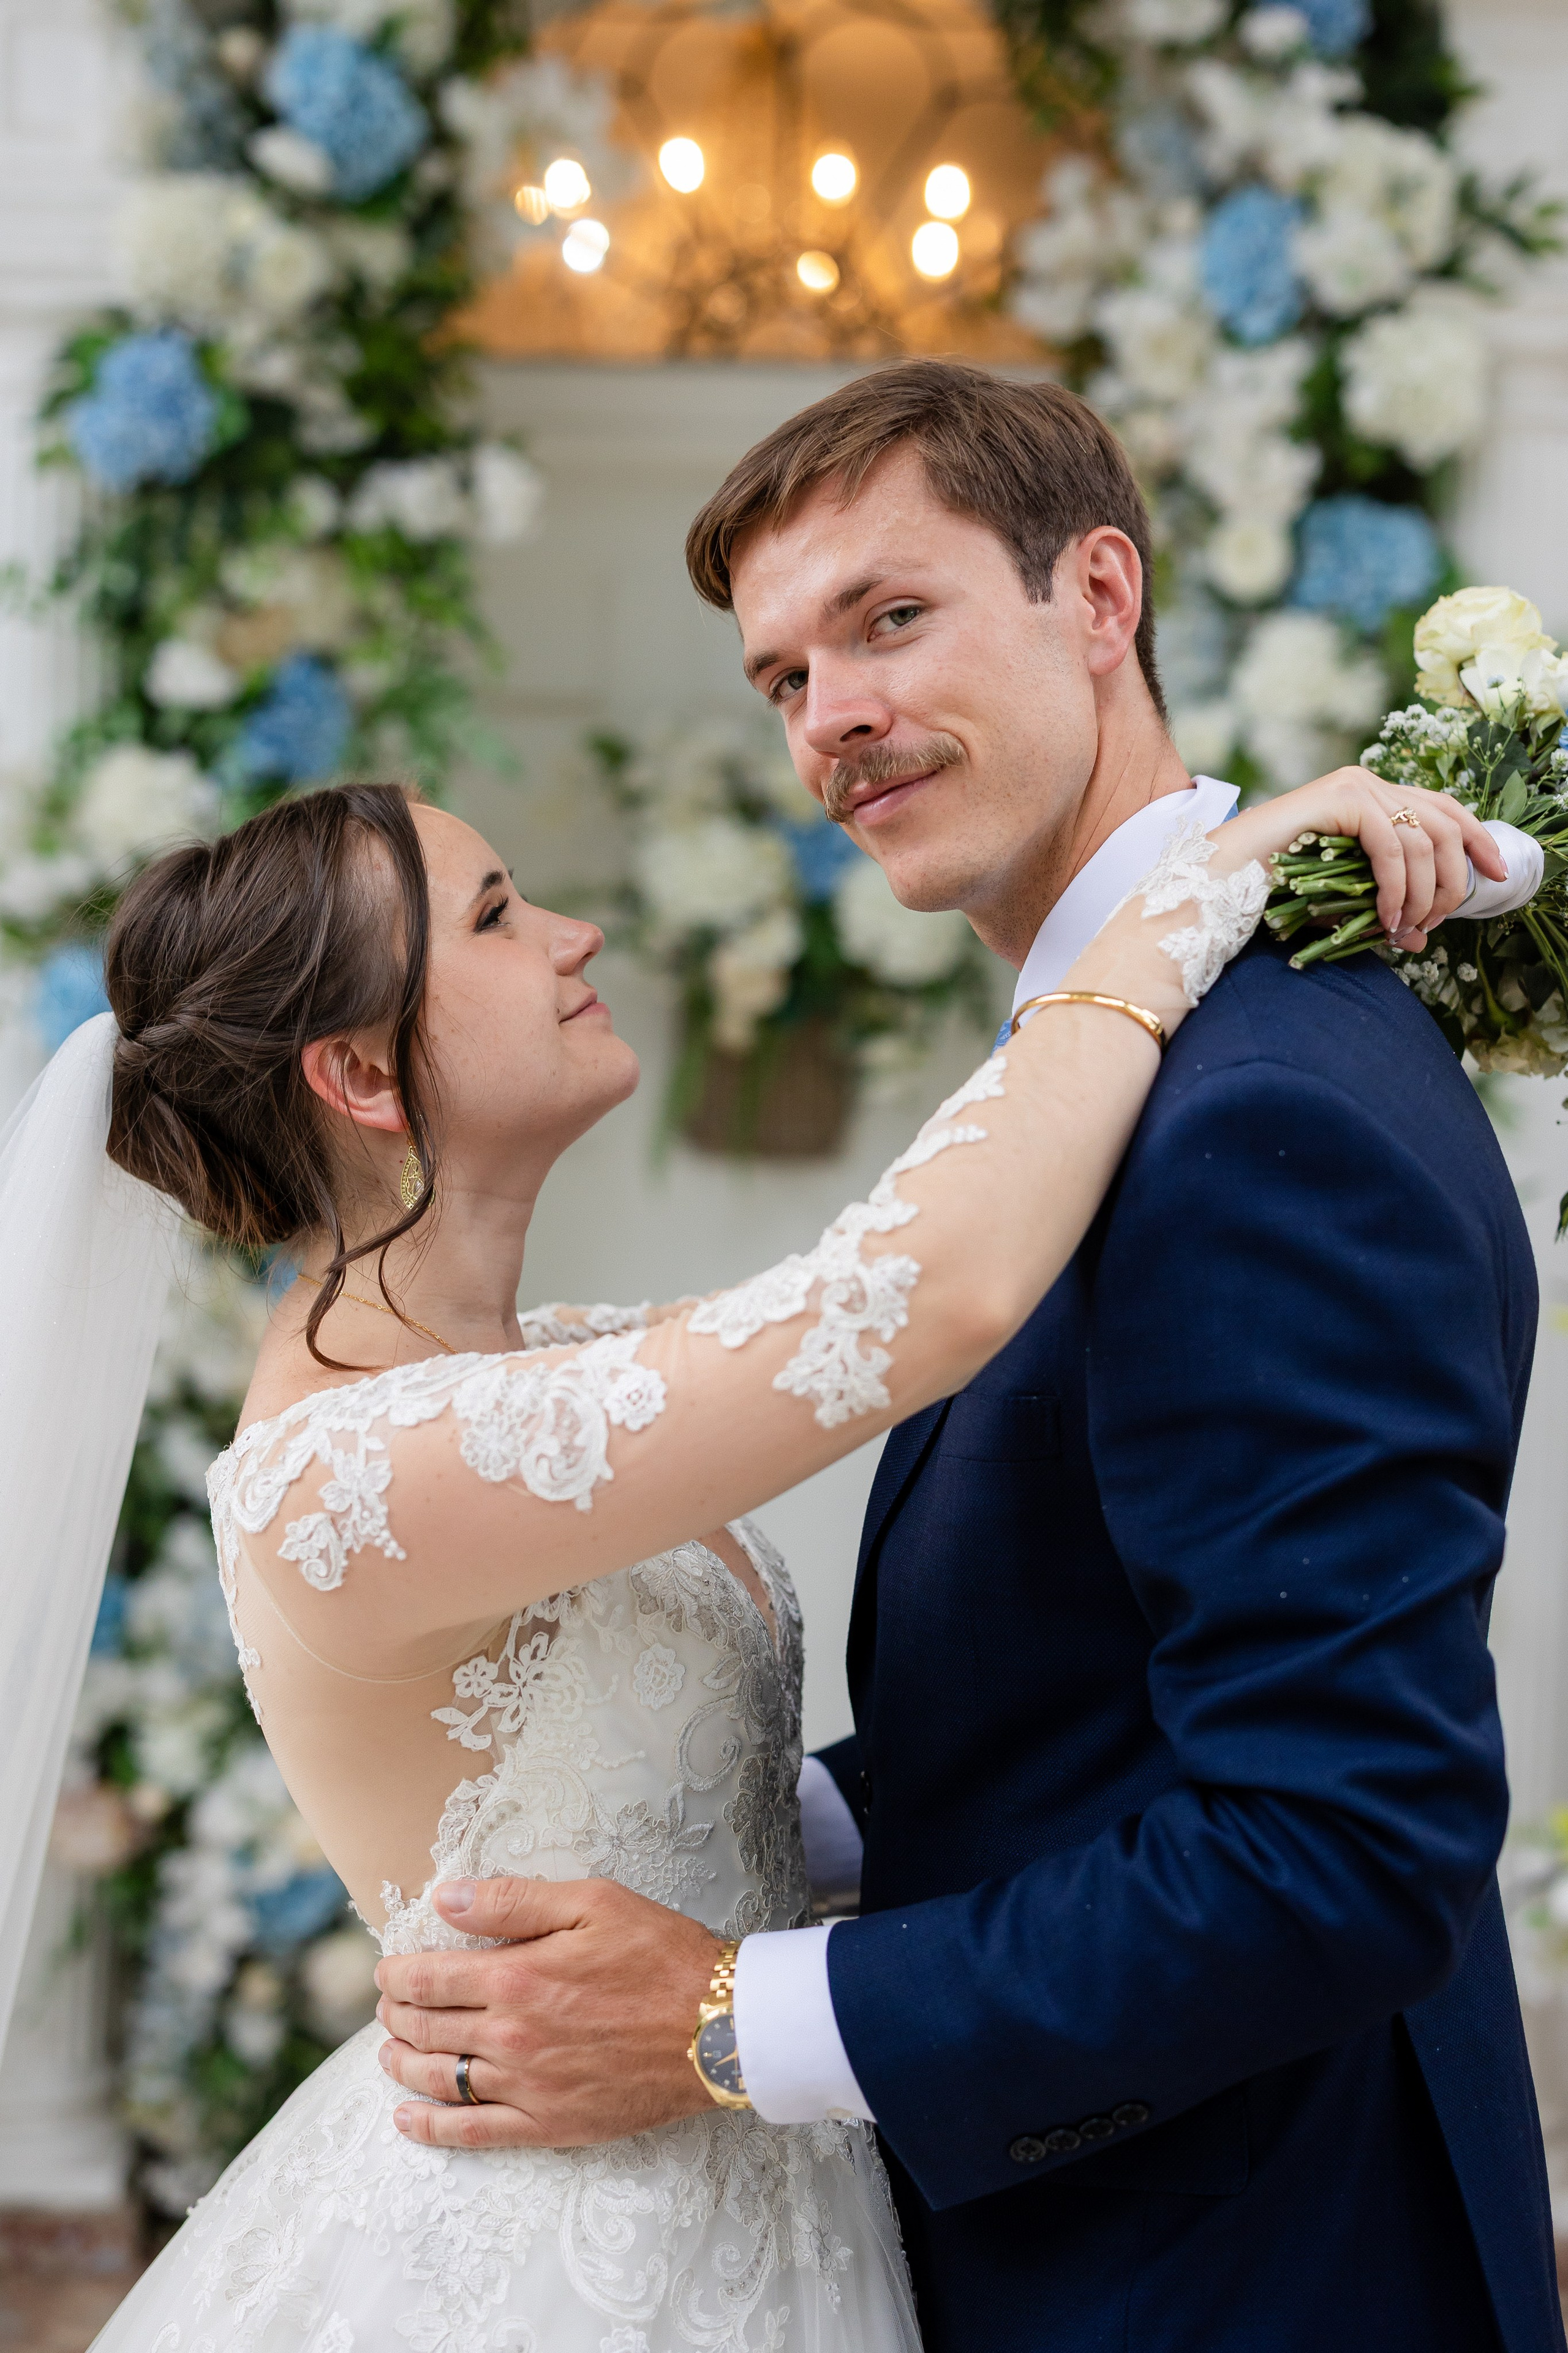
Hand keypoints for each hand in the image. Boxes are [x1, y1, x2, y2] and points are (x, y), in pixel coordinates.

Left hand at [373, 1875, 723, 2148]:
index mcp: (518, 1977)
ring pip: (440, 2080)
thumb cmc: (662, 1955)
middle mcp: (511, 2037)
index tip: (388, 1968)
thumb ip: (515, 1900)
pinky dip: (431, 2130)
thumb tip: (447, 1898)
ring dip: (402, 2064)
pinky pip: (473, 2133)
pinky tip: (406, 2120)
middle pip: (426, 2029)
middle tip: (388, 2005)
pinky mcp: (549, 2126)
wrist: (720, 2026)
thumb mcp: (594, 1903)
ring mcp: (527, 2087)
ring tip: (388, 2051)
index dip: (398, 1974)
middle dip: (396, 2014)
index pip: (429, 1979)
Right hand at [1219, 767, 1505, 952]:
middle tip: (1435, 921)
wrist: (1220, 882)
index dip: (1478, 841)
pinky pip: (1392, 846)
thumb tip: (1423, 940)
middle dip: (1454, 878)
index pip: (1445, 810)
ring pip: (1425, 839)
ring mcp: (1355, 786)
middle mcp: (1368, 783)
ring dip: (1424, 892)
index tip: (1497, 875)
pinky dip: (1397, 886)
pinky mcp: (1341, 799)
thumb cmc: (1273, 893)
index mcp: (1373, 798)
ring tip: (1405, 927)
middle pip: (1446, 823)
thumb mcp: (1343, 905)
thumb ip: (1385, 914)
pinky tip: (1387, 915)